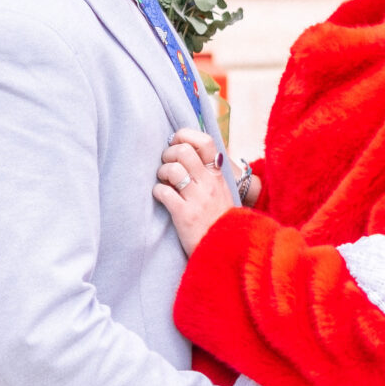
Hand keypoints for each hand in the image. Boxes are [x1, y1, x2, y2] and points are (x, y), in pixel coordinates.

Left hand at [153, 127, 235, 253]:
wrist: (227, 249)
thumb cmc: (219, 219)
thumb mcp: (221, 191)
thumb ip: (208, 173)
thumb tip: (187, 151)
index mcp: (218, 175)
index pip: (204, 141)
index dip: (185, 136)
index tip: (175, 143)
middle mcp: (209, 183)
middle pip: (183, 151)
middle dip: (168, 154)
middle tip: (166, 165)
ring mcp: (197, 199)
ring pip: (172, 169)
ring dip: (161, 173)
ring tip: (163, 182)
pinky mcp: (185, 215)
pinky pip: (164, 192)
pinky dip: (158, 192)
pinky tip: (161, 196)